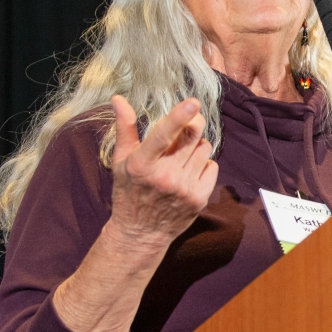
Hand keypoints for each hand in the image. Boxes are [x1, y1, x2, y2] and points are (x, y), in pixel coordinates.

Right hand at [108, 95, 218, 247]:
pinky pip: (212, 166)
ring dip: (196, 146)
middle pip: (191, 136)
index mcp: (141, 164)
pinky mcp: (199, 199)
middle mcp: (164, 176)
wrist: (141, 233)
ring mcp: (183, 189)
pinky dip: (204, 164)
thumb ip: (125, 128)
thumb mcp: (121, 161)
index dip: (178, 117)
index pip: (162, 135)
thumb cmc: (129, 191)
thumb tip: (119, 98)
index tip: (193, 103)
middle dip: (193, 123)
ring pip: (204, 148)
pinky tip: (189, 172)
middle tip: (188, 123)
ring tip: (181, 157)